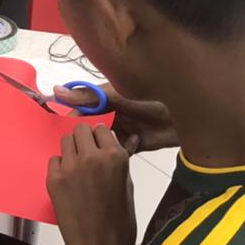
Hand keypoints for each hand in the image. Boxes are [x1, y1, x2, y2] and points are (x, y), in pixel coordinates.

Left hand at [48, 124, 135, 244]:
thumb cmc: (119, 221)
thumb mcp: (127, 185)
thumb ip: (118, 160)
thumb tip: (117, 141)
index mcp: (115, 157)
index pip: (102, 129)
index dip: (100, 137)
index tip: (99, 144)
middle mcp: (92, 157)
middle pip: (80, 129)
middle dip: (84, 138)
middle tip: (86, 153)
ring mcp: (70, 167)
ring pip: (65, 140)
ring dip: (71, 149)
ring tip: (78, 167)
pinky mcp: (54, 179)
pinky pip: (54, 159)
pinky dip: (60, 166)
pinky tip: (68, 181)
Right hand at [56, 83, 176, 152]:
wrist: (187, 114)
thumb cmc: (150, 98)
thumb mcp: (117, 96)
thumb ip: (88, 96)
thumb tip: (56, 91)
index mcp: (105, 99)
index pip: (80, 110)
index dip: (71, 121)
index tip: (62, 132)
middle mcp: (112, 114)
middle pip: (91, 128)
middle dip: (85, 138)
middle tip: (78, 149)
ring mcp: (123, 130)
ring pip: (104, 142)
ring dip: (103, 147)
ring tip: (100, 153)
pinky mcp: (135, 145)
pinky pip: (120, 152)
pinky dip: (122, 152)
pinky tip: (130, 145)